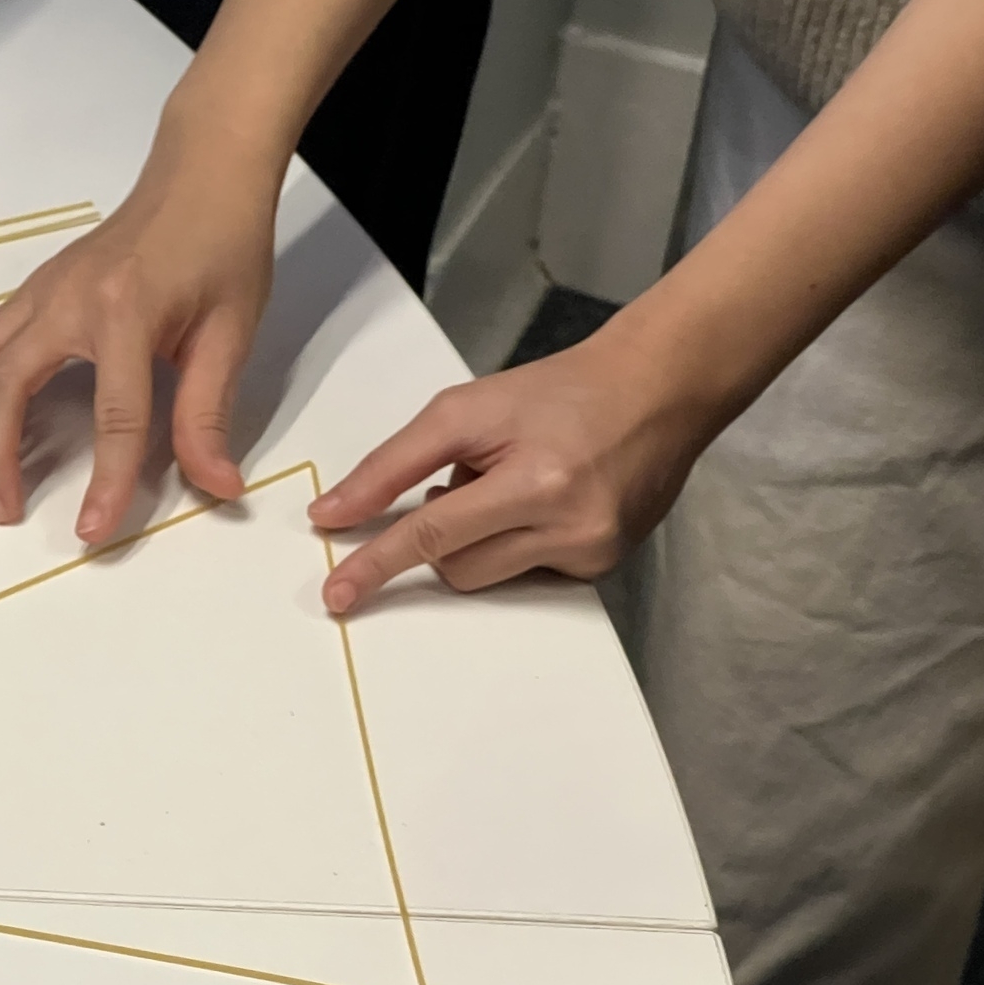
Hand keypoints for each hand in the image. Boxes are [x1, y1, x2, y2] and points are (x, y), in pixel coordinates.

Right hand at [0, 117, 276, 543]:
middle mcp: (69, 297)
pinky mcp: (38, 288)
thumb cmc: (223, 245)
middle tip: (5, 509)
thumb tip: (217, 485)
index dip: (104, 480)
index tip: (93, 530)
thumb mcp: (231, 333)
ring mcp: (44, 288)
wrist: (202, 175)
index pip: (113, 415)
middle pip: (7, 385)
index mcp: (127, 310)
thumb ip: (209, 413)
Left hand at [306, 328, 717, 611]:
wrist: (654, 389)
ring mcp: (591, 554)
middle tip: (467, 477)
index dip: (377, 563)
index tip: (337, 595)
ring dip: (475, 537)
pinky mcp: (602, 565)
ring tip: (511, 483)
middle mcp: (569, 528)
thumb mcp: (464, 411)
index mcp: (535, 483)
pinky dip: (513, 542)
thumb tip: (329, 515)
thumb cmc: (556, 393)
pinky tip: (542, 501)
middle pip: (454, 565)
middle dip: (439, 530)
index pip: (431, 535)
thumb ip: (392, 465)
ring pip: (485, 576)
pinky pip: (524, 573)